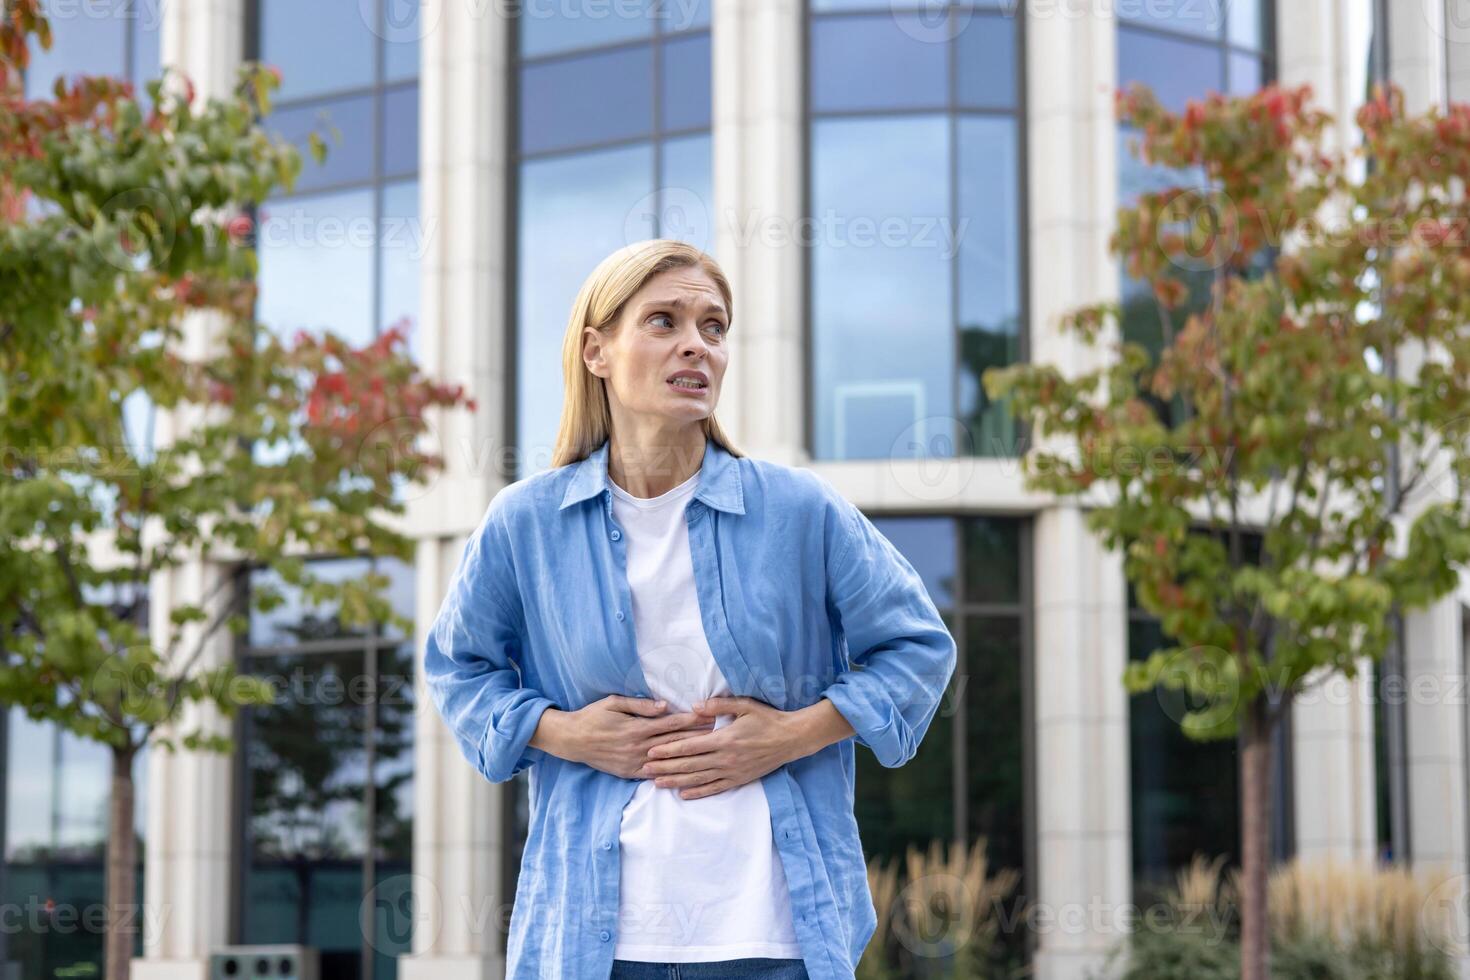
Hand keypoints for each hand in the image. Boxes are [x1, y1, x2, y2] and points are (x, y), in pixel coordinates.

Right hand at [550, 695, 714, 779]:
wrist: (572, 739)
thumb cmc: (593, 716)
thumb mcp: (614, 703)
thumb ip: (641, 705)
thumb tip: (665, 706)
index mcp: (637, 728)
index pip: (671, 724)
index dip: (692, 720)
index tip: (709, 717)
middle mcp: (638, 747)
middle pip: (674, 741)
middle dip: (696, 736)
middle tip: (717, 733)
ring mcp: (634, 762)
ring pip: (667, 760)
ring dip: (687, 755)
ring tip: (706, 751)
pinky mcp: (628, 773)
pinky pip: (653, 775)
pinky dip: (669, 773)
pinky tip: (683, 772)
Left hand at [636, 695, 806, 799]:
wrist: (791, 739)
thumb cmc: (767, 719)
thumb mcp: (744, 705)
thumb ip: (719, 705)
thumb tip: (694, 707)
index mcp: (724, 739)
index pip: (689, 746)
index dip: (668, 750)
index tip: (651, 752)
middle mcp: (725, 758)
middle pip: (689, 764)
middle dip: (665, 767)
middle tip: (644, 770)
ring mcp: (732, 771)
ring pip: (698, 779)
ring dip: (676, 782)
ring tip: (657, 783)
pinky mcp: (739, 779)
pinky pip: (715, 788)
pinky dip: (698, 793)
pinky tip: (683, 794)